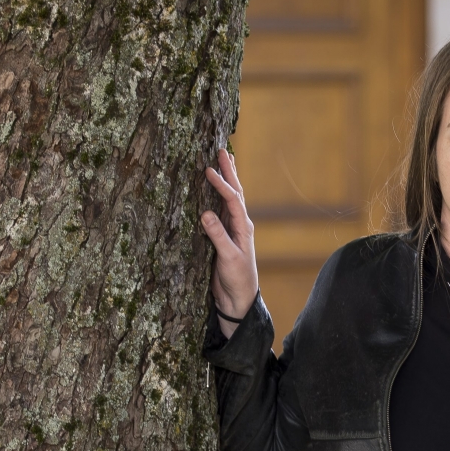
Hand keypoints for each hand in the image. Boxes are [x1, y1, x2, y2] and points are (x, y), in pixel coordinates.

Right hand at [199, 148, 257, 335]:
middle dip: (229, 172)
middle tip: (222, 151)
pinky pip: (218, 211)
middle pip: (235, 192)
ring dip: (226, 180)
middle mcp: (238, 224)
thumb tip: (205, 213)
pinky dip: (215, 196)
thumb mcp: (228, 259)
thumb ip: (218, 236)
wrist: (238, 299)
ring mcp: (230, 230)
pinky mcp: (220, 237)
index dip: (221, 184)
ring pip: (228, 199)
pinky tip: (209, 189)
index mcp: (243, 227)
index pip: (232, 199)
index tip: (209, 170)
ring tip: (221, 161)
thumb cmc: (237, 280)